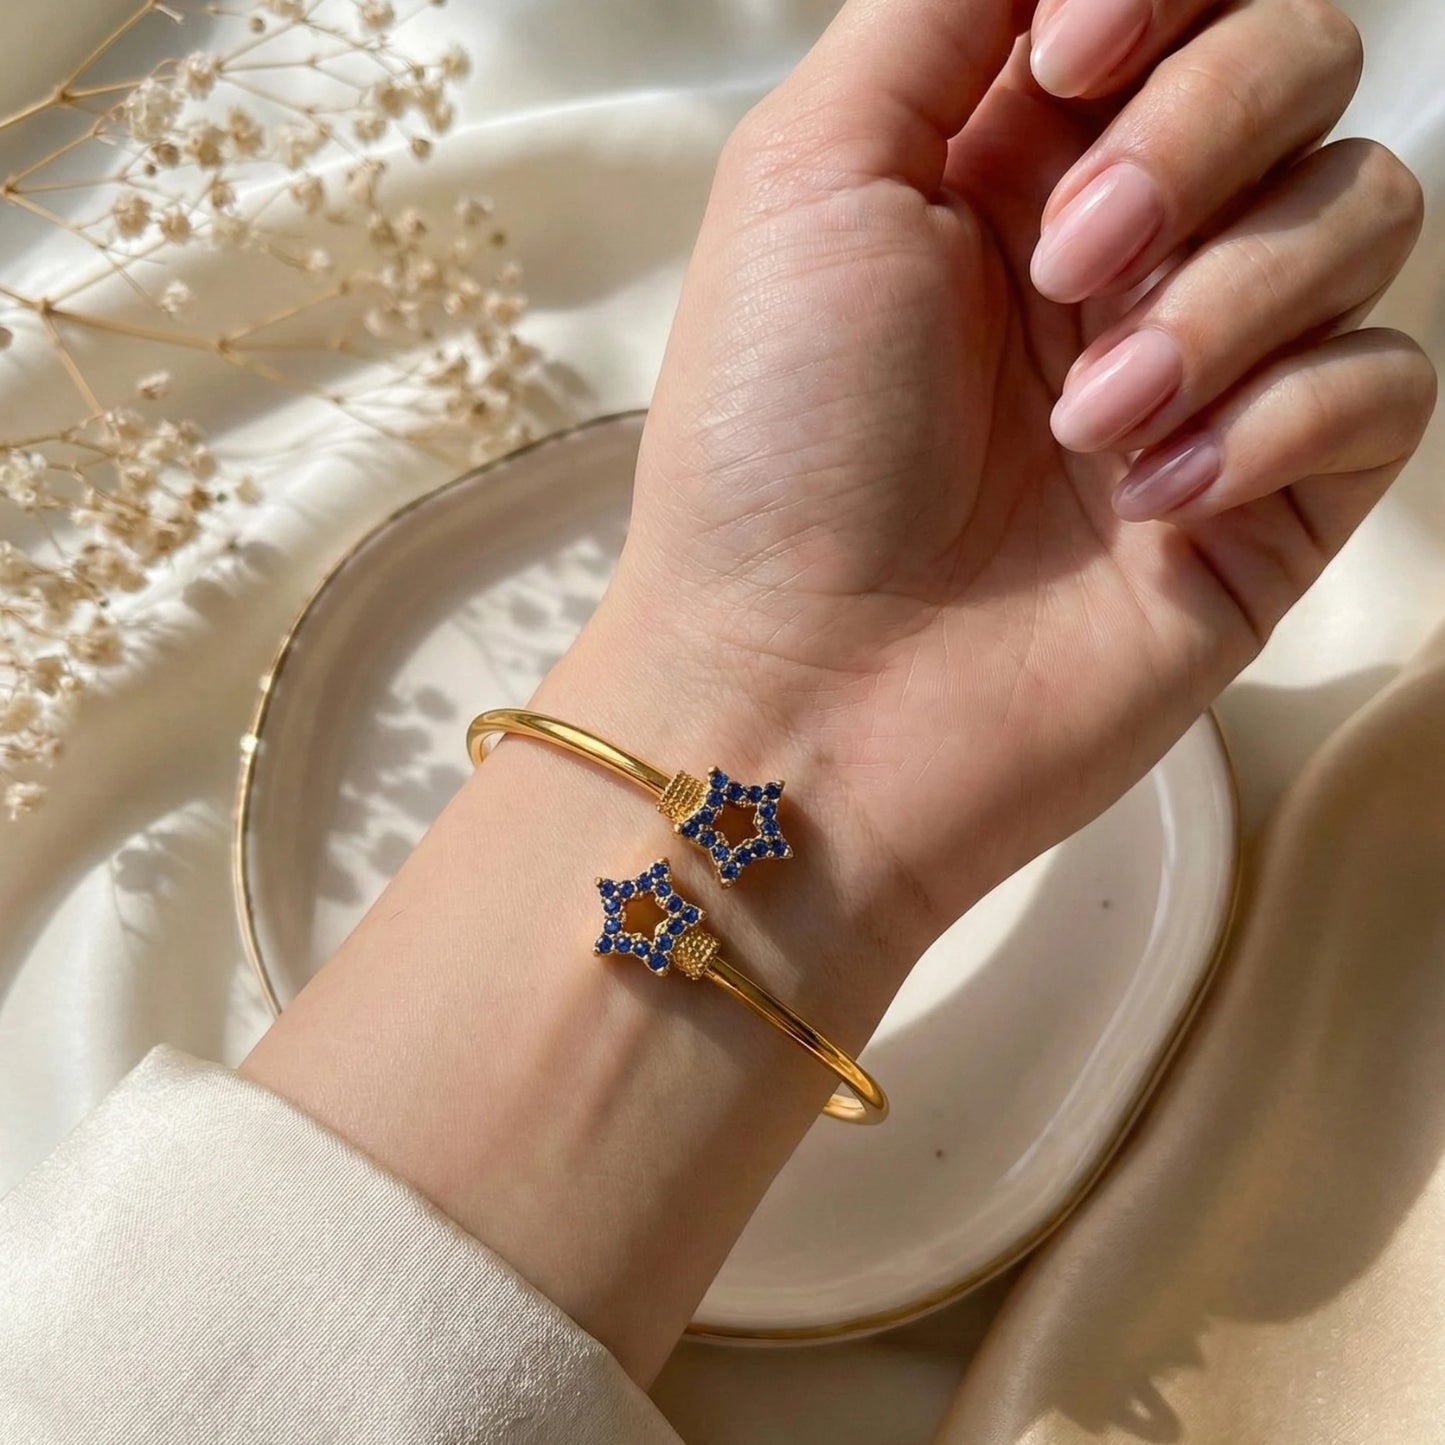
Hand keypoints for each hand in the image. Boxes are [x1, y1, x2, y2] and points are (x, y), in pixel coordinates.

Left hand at [596, 0, 1435, 938]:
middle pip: (1300, 64)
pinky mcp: (1266, 497)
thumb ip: (940, 11)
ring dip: (1229, 299)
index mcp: (1009, 155)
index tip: (1077, 60)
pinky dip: (1277, 424)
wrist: (804, 692)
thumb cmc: (772, 448)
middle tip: (1062, 267)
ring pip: (1361, 211)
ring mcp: (1204, 373)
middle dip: (1198, 137)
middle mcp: (1122, 247)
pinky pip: (1384, 385)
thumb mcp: (808, 175)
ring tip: (1088, 422)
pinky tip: (1149, 506)